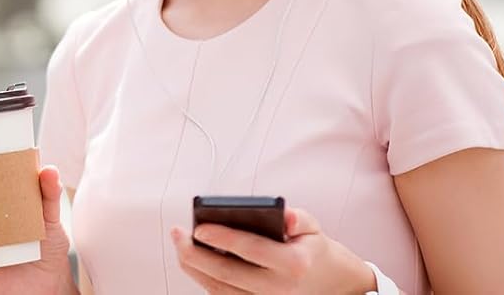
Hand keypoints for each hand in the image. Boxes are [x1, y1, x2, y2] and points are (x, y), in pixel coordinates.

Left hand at [173, 203, 376, 293]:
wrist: (325, 283)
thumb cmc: (312, 248)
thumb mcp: (312, 227)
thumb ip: (298, 218)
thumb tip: (285, 215)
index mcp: (293, 264)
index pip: (251, 250)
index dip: (223, 238)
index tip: (199, 227)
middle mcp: (275, 289)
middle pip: (226, 273)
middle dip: (196, 254)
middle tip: (177, 234)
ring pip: (218, 289)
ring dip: (194, 268)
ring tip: (179, 245)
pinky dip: (204, 280)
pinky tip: (192, 262)